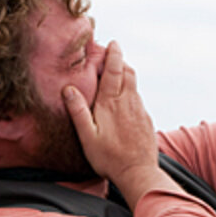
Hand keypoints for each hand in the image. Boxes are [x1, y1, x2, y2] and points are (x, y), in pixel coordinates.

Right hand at [64, 41, 162, 199]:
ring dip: (126, 75)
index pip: (115, 71)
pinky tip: (124, 100)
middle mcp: (129, 102)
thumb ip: (78, 111)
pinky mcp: (146, 120)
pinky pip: (138, 99)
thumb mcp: (87, 136)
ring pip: (134, 85)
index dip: (114, 55)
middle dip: (120, 61)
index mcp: (112, 103)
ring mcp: (140, 111)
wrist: (138, 173)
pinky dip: (131, 91)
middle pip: (128, 73)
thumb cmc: (109, 158)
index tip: (112, 43)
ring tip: (115, 74)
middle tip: (111, 55)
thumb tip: (68, 88)